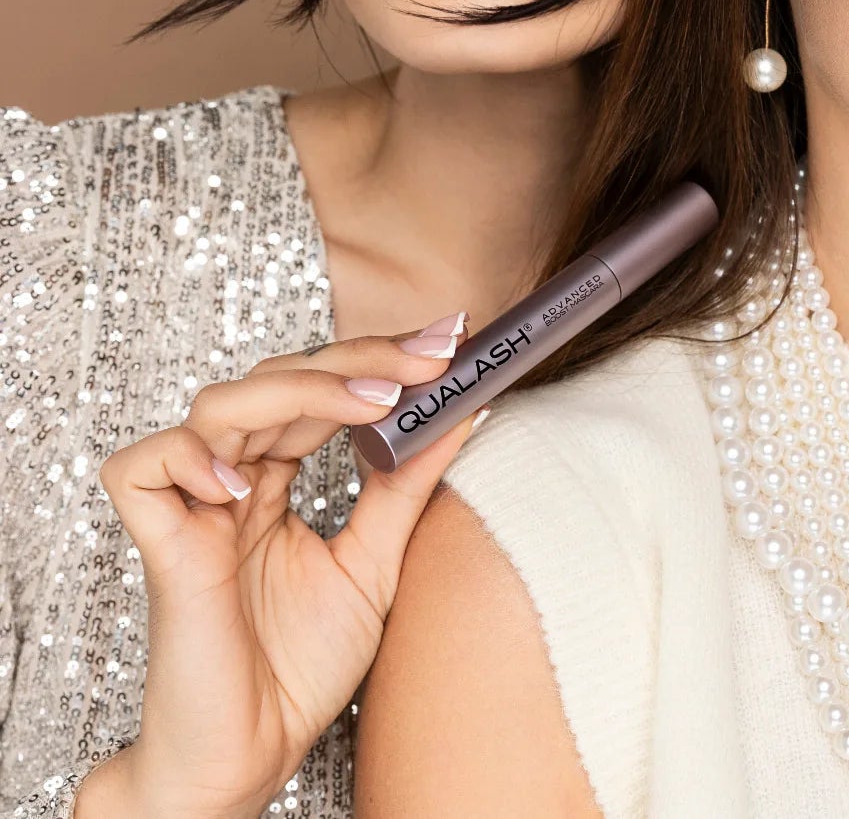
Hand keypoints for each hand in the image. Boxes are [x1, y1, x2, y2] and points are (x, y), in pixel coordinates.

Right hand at [81, 317, 485, 818]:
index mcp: (278, 482)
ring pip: (218, 406)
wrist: (253, 755)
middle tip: (429, 355)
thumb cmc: (300, 668)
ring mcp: (194, 512)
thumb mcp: (375, 564)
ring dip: (297, 390)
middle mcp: (234, 485)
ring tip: (370, 402)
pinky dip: (190, 458)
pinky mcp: (161, 549)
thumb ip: (406, 489)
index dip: (377, 357)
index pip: (320, 391)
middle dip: (356, 357)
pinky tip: (250, 483)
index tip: (451, 339)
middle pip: (275, 380)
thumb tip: (460, 414)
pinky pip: (141, 470)